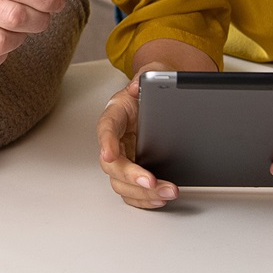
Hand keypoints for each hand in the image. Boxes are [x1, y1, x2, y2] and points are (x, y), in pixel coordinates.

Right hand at [97, 61, 178, 208]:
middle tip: (152, 181)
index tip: (109, 154)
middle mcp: (115, 139)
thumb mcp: (152, 73)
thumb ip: (145, 77)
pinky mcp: (133, 171)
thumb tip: (138, 85)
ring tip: (167, 192)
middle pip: (112, 164)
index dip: (106, 142)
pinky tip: (160, 198)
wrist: (162, 99)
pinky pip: (132, 192)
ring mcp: (123, 157)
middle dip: (131, 176)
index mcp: (116, 113)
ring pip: (120, 184)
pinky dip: (144, 199)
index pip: (106, 128)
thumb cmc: (152, 88)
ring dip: (142, 193)